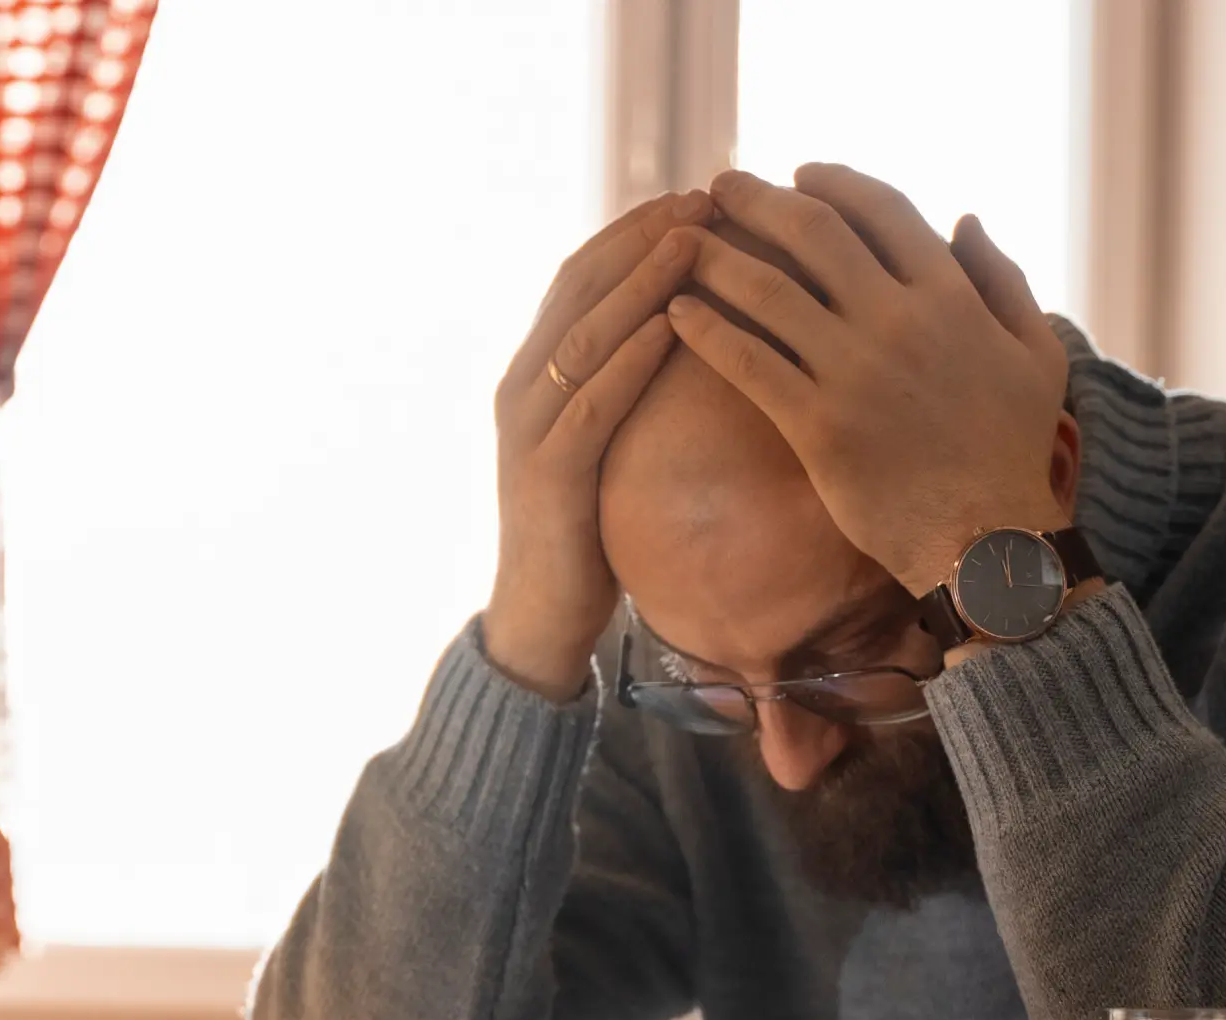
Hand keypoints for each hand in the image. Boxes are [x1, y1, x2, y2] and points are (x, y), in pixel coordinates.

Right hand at [482, 189, 713, 699]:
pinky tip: (672, 328)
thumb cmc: (584, 535)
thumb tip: (685, 340)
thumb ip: (622, 392)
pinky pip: (592, 403)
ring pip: (585, 333)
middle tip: (703, 196)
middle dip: (641, 237)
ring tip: (694, 240)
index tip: (694, 197)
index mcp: (535, 374)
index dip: (635, 231)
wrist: (536, 618)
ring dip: (640, 282)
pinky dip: (631, 359)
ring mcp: (527, 428)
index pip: (583, 277)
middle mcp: (522, 387)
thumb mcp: (603, 446)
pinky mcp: (547, 474)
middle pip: (580, 285)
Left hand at [664, 165, 1079, 597]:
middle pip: (812, 233)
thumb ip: (1004, 279)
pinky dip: (706, 331)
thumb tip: (965, 217)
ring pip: (768, 291)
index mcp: (951, 295)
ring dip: (716, 257)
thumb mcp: (1037, 355)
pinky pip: (748, 362)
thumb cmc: (1014, 453)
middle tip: (718, 187)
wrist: (989, 543)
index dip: (834, 182)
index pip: (882, 210)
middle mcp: (898, 321)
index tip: (798, 173)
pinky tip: (676, 313)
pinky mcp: (818, 427)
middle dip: (758, 200)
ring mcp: (854, 373)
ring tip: (680, 242)